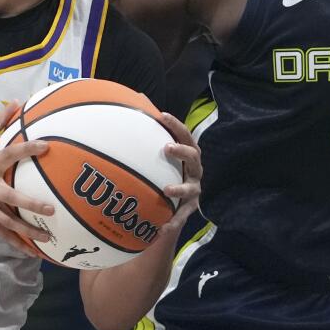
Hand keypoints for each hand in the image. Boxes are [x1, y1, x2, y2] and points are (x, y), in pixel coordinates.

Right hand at [0, 102, 53, 252]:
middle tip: (51, 209)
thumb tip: (15, 103)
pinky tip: (31, 250)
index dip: (28, 149)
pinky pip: (1, 233)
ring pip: (8, 222)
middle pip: (12, 198)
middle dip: (31, 204)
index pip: (11, 154)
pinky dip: (16, 242)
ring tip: (47, 237)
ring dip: (28, 230)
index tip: (46, 147)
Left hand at [155, 112, 202, 236]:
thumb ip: (149, 132)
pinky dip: (172, 223)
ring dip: (180, 188)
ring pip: (191, 188)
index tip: (162, 116)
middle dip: (181, 151)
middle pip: (193, 157)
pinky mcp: (190, 210)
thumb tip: (135, 100)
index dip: (175, 124)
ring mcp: (194, 190)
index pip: (185, 135)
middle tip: (166, 148)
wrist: (173, 206)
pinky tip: (160, 229)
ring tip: (167, 190)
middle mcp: (194, 170)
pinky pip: (181, 217)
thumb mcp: (158, 156)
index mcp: (187, 154)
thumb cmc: (164, 172)